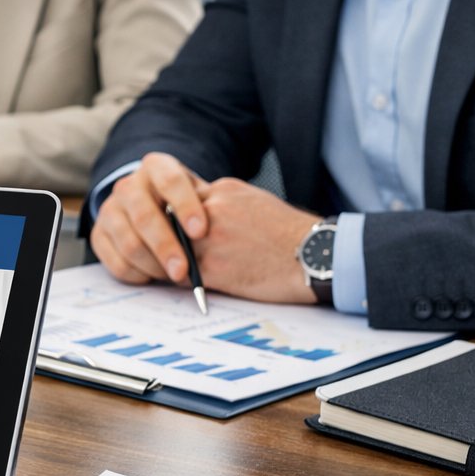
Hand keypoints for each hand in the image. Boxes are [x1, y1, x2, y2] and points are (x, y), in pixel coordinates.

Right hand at [90, 152, 208, 284]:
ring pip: (129, 243)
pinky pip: (115, 261)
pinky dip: (137, 274)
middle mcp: (128, 186)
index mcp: (156, 167)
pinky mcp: (98, 235)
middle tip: (184, 270)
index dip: (185, 206)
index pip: (170, 181)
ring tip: (173, 276)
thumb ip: (206, 208)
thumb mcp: (199, 196)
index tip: (200, 232)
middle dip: (166, 247)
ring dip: (153, 266)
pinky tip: (153, 275)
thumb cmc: (183, 204)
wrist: (151, 206)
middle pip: (144, 217)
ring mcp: (109, 210)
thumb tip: (217, 236)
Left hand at [92, 153, 320, 303]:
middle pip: (166, 221)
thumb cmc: (290, 233)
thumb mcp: (253, 201)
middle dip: (161, 239)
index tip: (168, 231)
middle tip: (157, 252)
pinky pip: (182, 273)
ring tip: (175, 271)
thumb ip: (222, 204)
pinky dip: (182, 280)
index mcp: (222, 191)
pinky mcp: (215, 266)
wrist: (316, 255)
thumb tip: (197, 216)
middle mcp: (212, 209)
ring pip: (169, 248)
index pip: (177, 200)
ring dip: (167, 261)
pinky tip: (191, 285)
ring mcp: (211, 237)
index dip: (171, 219)